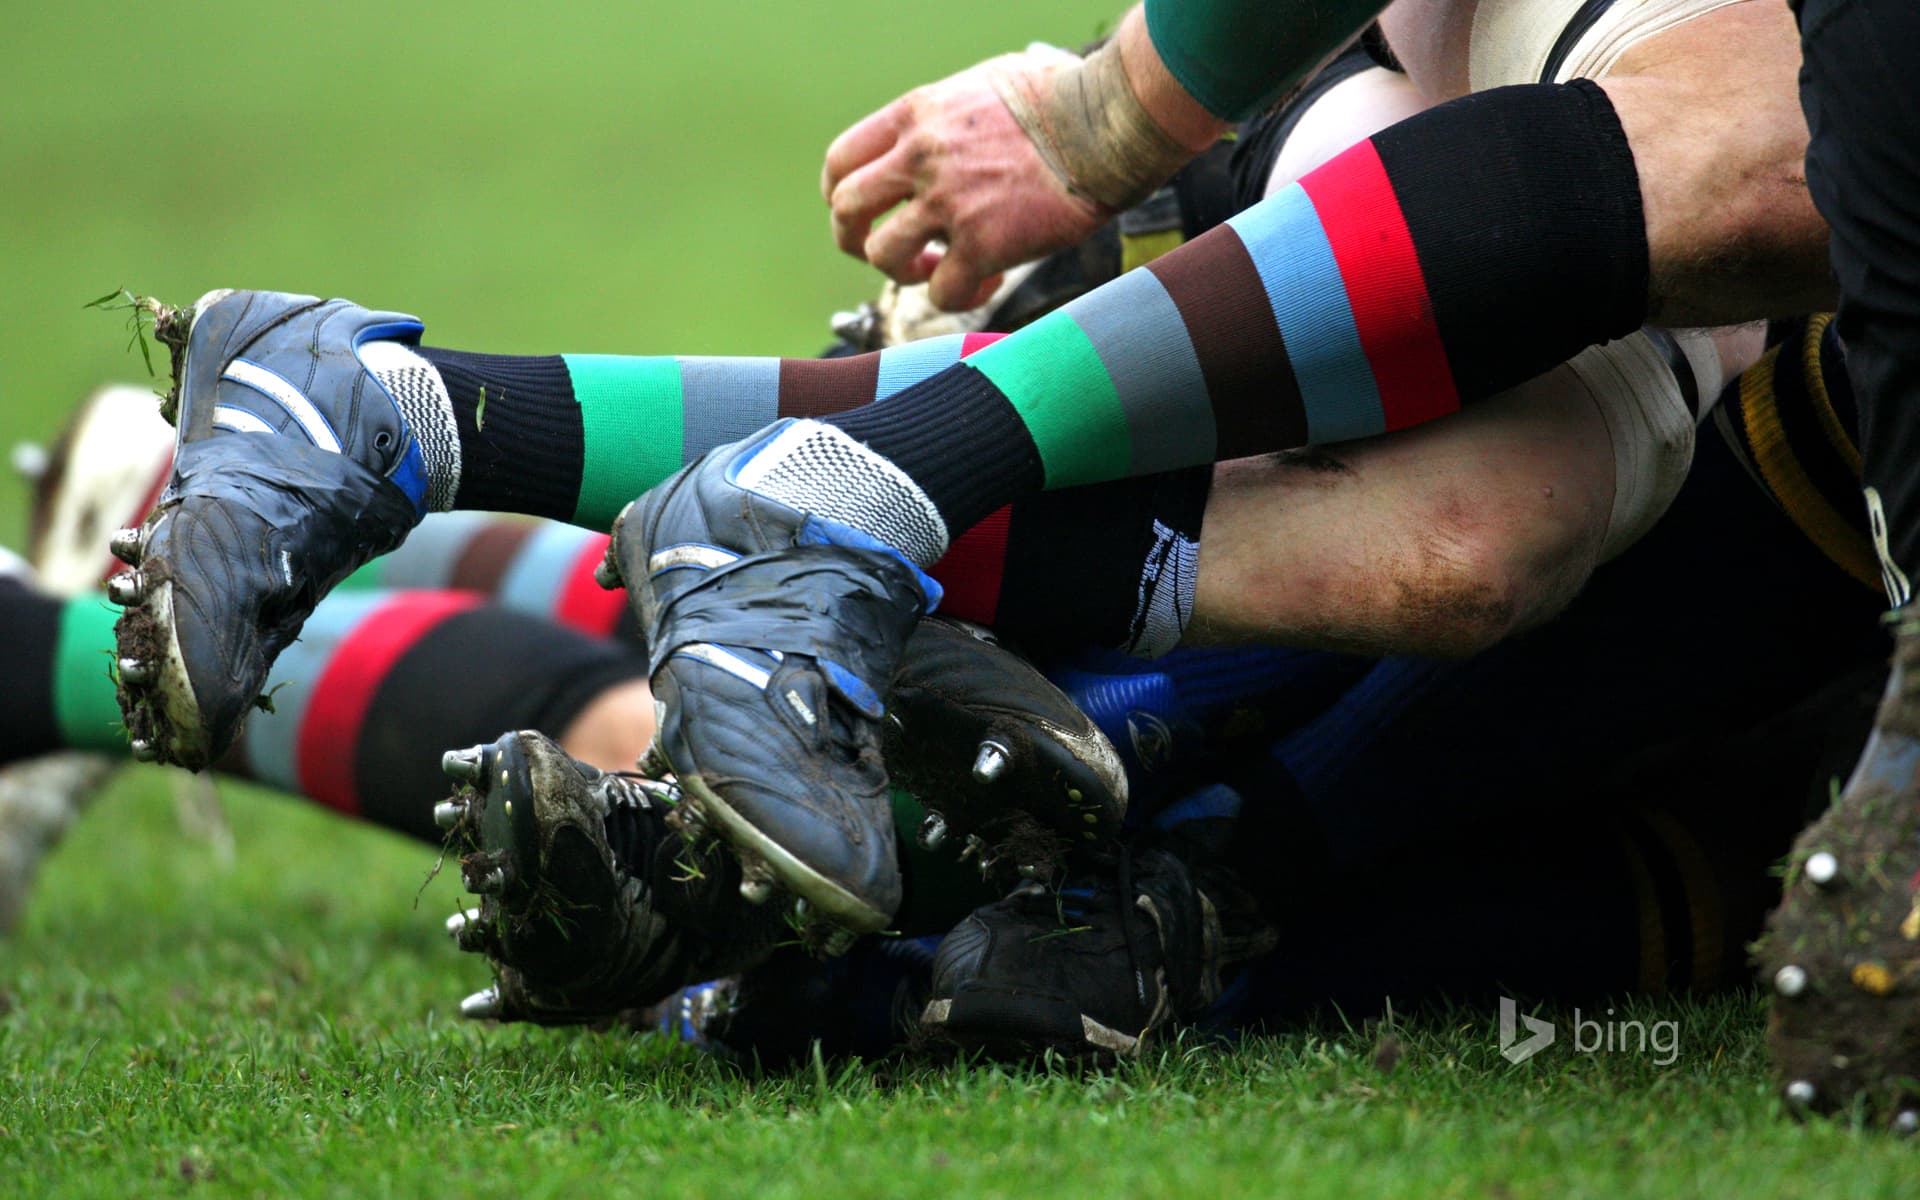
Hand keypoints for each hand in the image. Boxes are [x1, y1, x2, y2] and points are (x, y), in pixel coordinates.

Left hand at [822, 46, 1108, 311]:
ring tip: (940, 271)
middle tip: (890, 253)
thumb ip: (955, 112)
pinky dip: (961, 294)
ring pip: (883, 256)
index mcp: (916, 116)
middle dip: (855, 240)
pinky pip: (943, 291)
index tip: (863, 212)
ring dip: (905, 273)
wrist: (1107, 125)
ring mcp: (947, 202)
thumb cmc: (1066, 97)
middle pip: (846, 210)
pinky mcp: (982, 244)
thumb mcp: (989, 83)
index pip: (842, 160)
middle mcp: (920, 157)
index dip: (839, 194)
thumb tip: (960, 119)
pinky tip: (990, 278)